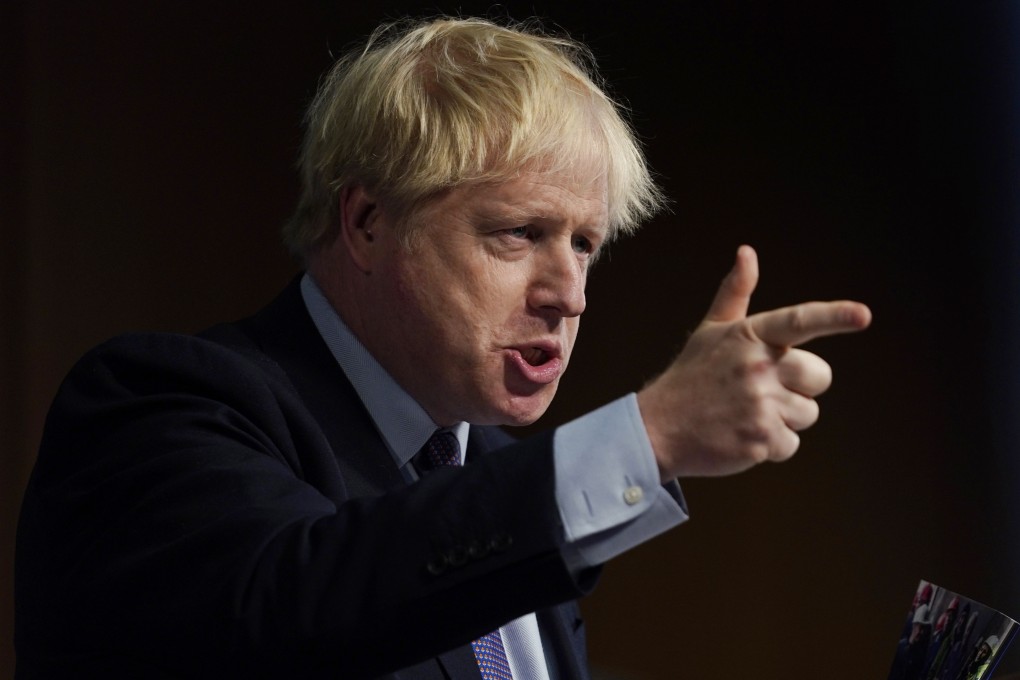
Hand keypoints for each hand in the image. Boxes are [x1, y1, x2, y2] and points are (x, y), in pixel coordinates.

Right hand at [636, 245, 871, 479]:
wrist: (659, 426)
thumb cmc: (692, 376)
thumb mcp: (711, 330)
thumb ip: (735, 293)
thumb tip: (747, 252)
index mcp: (750, 336)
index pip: (799, 321)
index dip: (834, 317)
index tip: (863, 315)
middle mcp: (758, 367)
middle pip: (819, 377)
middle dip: (800, 387)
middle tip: (760, 390)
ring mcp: (760, 404)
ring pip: (806, 413)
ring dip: (784, 418)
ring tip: (746, 414)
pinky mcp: (760, 439)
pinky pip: (791, 444)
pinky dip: (771, 445)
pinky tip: (743, 436)